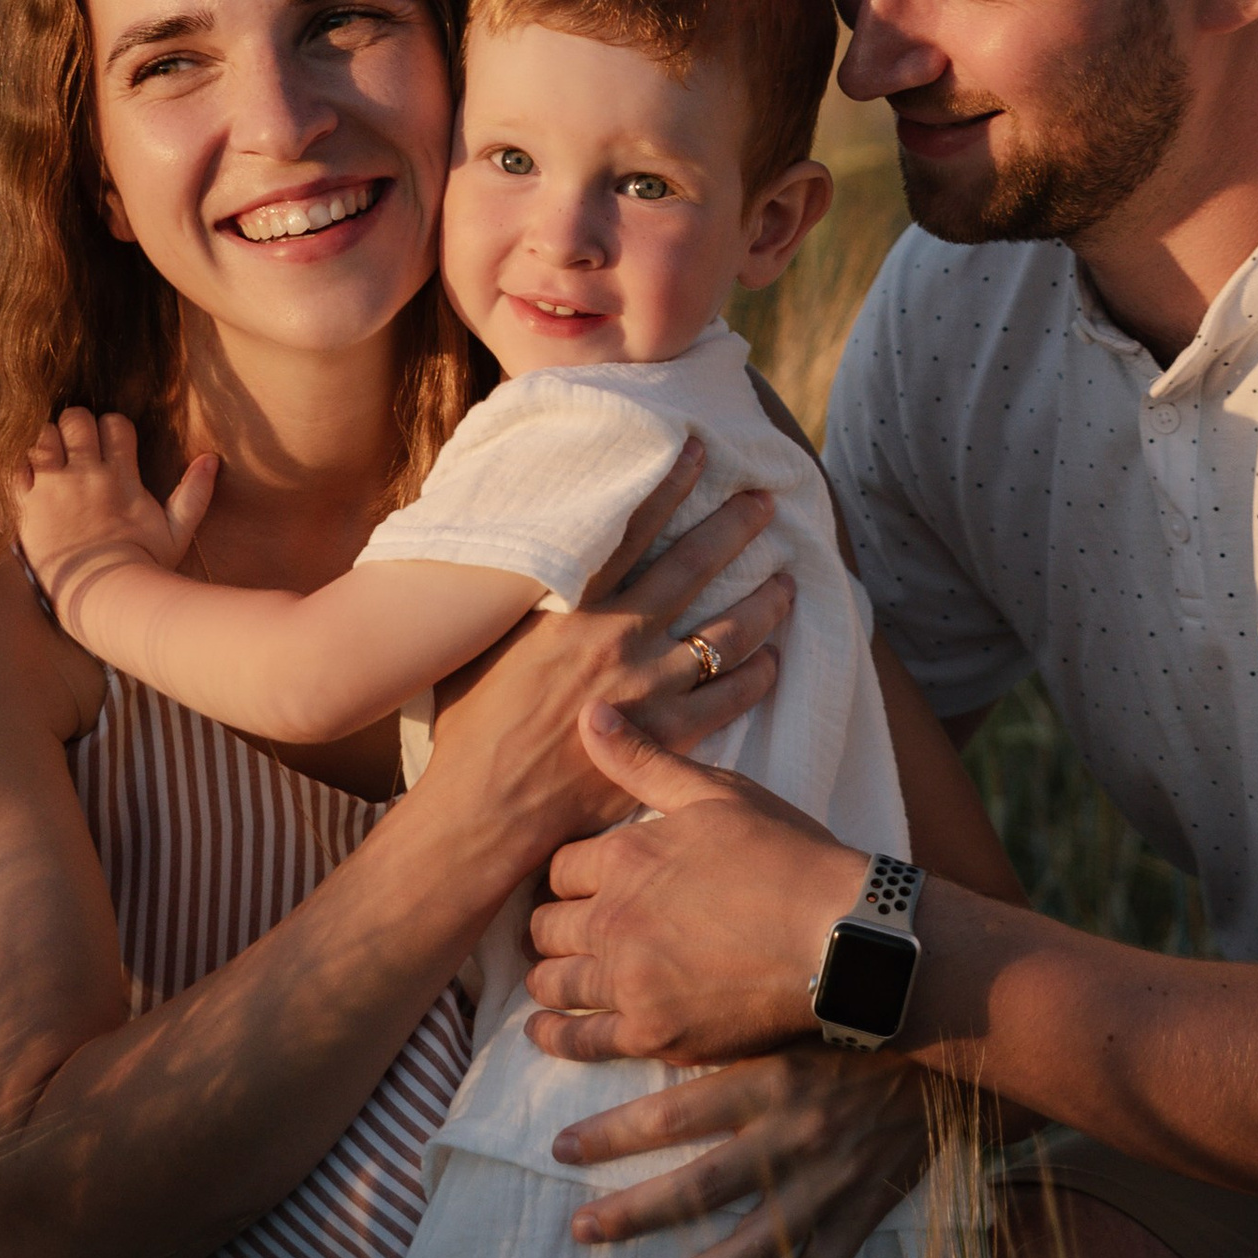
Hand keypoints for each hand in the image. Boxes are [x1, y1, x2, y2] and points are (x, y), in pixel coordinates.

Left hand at [15, 407, 215, 638]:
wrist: (104, 600)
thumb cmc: (143, 568)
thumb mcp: (177, 532)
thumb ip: (194, 493)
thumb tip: (211, 458)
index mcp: (121, 476)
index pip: (115, 424)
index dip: (112, 429)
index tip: (109, 445)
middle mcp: (86, 475)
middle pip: (76, 420)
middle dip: (76, 427)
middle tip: (76, 446)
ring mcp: (54, 489)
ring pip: (42, 436)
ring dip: (46, 442)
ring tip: (50, 458)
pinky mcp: (27, 507)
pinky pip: (14, 467)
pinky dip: (19, 465)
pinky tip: (27, 475)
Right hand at [420, 441, 795, 875]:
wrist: (489, 807)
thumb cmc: (471, 726)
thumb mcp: (479, 641)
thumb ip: (510, 598)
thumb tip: (507, 553)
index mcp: (577, 606)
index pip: (635, 528)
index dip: (670, 484)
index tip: (698, 451)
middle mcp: (623, 636)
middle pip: (694, 567)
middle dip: (734, 528)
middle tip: (764, 502)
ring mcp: (651, 686)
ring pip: (726, 631)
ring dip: (762, 602)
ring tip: (787, 582)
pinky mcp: (668, 736)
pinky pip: (730, 697)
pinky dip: (758, 675)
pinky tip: (774, 660)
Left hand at [523, 705, 863, 1065]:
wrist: (841, 936)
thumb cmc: (788, 856)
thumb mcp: (717, 793)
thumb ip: (644, 759)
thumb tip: (588, 711)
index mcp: (625, 858)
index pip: (558, 868)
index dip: (567, 875)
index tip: (577, 884)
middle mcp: (613, 920)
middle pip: (545, 925)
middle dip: (551, 924)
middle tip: (560, 929)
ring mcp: (630, 982)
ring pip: (554, 981)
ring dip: (548, 975)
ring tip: (553, 974)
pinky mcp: (653, 1032)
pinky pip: (580, 1040)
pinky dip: (554, 1036)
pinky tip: (543, 1029)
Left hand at [550, 1048, 934, 1257]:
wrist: (954, 1046)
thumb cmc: (855, 1021)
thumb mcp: (785, 1013)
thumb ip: (725, 1031)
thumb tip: (644, 1032)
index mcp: (769, 1077)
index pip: (671, 1114)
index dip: (611, 1134)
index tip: (560, 1150)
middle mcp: (794, 1134)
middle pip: (700, 1187)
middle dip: (634, 1214)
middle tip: (581, 1232)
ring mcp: (832, 1181)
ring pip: (754, 1246)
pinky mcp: (865, 1210)